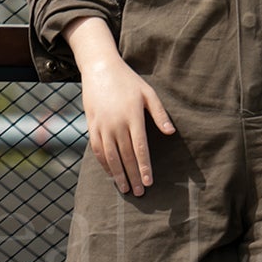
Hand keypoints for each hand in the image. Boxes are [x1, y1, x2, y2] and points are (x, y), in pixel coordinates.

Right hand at [78, 54, 175, 194]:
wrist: (99, 69)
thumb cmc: (128, 81)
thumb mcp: (148, 93)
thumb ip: (160, 113)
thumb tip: (170, 132)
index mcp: (133, 116)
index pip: (139, 148)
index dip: (144, 167)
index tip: (149, 182)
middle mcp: (116, 124)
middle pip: (125, 156)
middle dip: (133, 176)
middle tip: (140, 192)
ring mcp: (102, 125)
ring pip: (110, 156)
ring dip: (118, 174)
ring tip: (125, 188)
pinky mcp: (92, 125)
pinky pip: (97, 149)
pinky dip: (104, 164)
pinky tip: (111, 173)